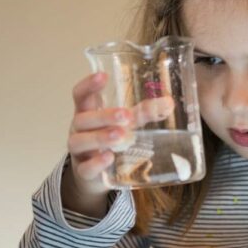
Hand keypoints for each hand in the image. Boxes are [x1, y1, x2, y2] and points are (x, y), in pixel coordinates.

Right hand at [63, 73, 173, 215]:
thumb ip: (143, 113)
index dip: (88, 85)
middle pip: (82, 119)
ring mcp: (79, 152)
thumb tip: (169, 103)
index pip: (80, 95)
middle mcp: (79, 130)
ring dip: (99, 137)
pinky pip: (85, 168)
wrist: (93, 172)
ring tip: (120, 135)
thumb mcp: (124, 123)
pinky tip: (109, 158)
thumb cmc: (109, 138)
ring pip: (79, 142)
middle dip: (103, 116)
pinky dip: (96, 163)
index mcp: (87, 112)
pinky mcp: (84, 171)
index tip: (103, 75)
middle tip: (125, 115)